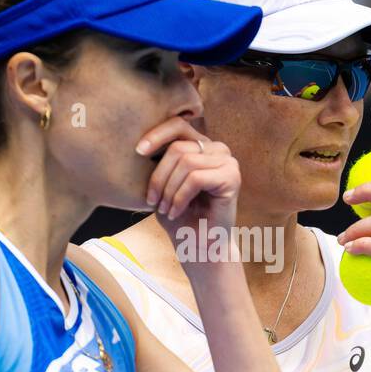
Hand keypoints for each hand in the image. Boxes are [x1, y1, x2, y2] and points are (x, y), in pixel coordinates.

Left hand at [136, 118, 239, 233]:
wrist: (198, 246)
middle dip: (159, 176)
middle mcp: (217, 149)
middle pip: (178, 148)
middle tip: (152, 200)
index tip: (138, 151)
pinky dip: (180, 197)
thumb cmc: (179, 216)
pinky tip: (175, 211)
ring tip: (165, 209)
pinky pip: (196, 178)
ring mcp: (228, 161)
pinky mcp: (232, 177)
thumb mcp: (162, 184)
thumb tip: (139, 143)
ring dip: (169, 190)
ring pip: (186, 162)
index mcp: (201, 145)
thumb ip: (158, 161)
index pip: (177, 125)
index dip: (156, 135)